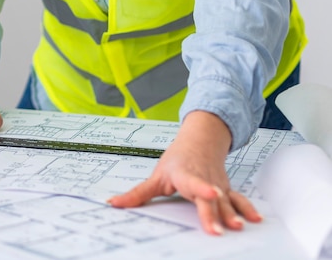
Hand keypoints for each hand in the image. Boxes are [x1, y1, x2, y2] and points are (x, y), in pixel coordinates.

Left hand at [108, 111, 262, 234]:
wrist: (201, 139)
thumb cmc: (178, 159)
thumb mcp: (157, 175)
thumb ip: (137, 194)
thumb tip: (114, 204)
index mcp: (186, 175)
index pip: (194, 183)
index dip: (202, 190)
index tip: (211, 195)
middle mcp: (204, 180)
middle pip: (210, 199)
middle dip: (215, 214)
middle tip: (219, 231)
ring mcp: (217, 186)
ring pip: (227, 201)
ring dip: (234, 213)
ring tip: (241, 226)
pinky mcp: (226, 190)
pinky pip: (238, 199)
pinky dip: (247, 208)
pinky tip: (255, 219)